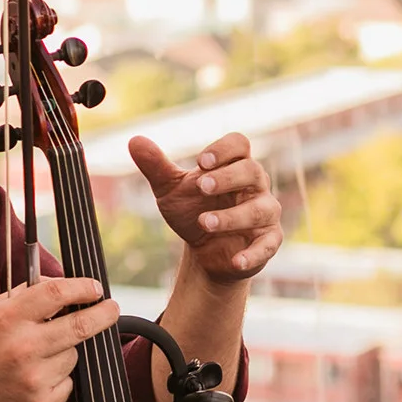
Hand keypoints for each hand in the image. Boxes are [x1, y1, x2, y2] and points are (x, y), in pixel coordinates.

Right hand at [0, 278, 121, 401]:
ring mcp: (33, 379)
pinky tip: (31, 379)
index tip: (95, 287)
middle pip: (82, 325)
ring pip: (73, 355)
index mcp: (6, 320)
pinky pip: (67, 383)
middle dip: (104, 314)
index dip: (83, 287)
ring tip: (33, 357)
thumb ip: (25, 297)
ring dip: (64, 351)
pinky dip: (57, 378)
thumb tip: (63, 285)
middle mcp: (22, 349)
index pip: (58, 293)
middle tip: (111, 308)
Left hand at [130, 132, 282, 283]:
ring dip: (233, 216)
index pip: (239, 144)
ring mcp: (264, 213)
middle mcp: (255, 186)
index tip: (201, 162)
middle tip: (201, 187)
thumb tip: (134, 140)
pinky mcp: (268, 241)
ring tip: (204, 222)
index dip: (223, 149)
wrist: (205, 250)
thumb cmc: (193, 210)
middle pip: (252, 171)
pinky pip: (268, 245)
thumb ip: (156, 166)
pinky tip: (236, 261)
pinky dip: (254, 254)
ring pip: (259, 209)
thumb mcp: (171, 190)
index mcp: (234, 165)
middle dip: (227, 178)